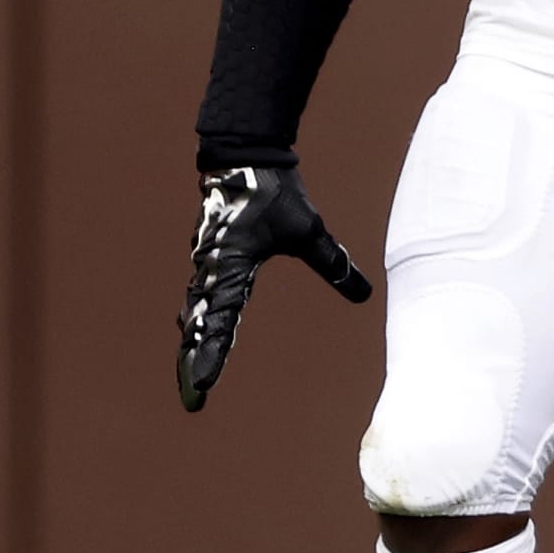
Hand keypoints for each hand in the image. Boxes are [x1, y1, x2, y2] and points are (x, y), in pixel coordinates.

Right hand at [176, 163, 370, 414]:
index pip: (219, 321)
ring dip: (193, 342)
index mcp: (230, 267)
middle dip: (194, 360)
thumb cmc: (273, 191)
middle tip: (192, 397)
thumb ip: (332, 263)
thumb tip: (363, 294)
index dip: (211, 355)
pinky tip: (194, 331)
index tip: (202, 385)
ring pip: (194, 310)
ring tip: (190, 376)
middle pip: (197, 324)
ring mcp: (205, 261)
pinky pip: (199, 293)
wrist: (243, 154)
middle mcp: (210, 269)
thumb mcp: (308, 230)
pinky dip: (197, 317)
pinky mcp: (208, 254)